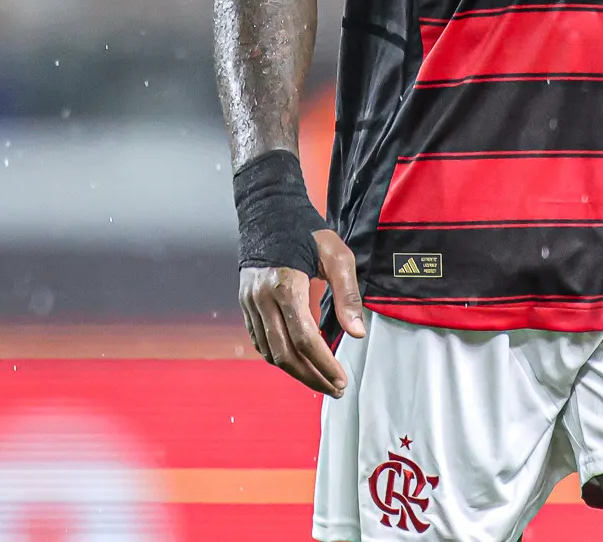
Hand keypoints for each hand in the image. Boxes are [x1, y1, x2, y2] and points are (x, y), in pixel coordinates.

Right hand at [239, 230, 365, 396]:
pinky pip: (260, 341)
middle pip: (284, 354)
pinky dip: (279, 356)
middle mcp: (262, 299)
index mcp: (285, 286)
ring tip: (321, 380)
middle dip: (311, 376)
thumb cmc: (308, 232)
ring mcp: (250, 303)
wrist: (269, 212)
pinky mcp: (245, 305)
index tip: (342, 379)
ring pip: (270, 352)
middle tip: (336, 389)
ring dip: (295, 372)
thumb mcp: (337, 257)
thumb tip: (357, 333)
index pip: (304, 339)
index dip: (324, 363)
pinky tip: (299, 361)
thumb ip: (348, 296)